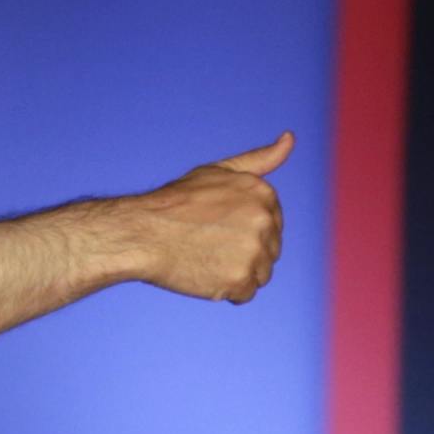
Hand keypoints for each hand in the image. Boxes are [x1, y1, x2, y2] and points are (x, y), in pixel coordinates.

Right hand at [133, 132, 291, 301]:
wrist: (143, 233)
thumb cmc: (177, 203)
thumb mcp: (219, 170)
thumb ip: (260, 159)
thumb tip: (290, 138)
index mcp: (263, 194)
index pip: (272, 225)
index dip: (244, 230)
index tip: (219, 226)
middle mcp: (264, 221)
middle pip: (270, 251)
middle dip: (244, 252)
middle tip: (209, 243)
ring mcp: (253, 252)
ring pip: (260, 275)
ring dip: (237, 273)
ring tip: (207, 257)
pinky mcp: (240, 280)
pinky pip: (244, 295)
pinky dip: (226, 291)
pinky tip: (204, 273)